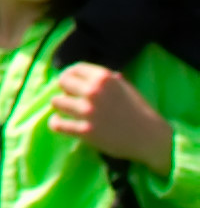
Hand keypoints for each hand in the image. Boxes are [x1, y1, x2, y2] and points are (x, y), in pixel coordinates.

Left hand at [52, 63, 173, 165]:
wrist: (152, 139)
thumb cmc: (140, 111)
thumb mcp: (126, 88)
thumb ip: (106, 79)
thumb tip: (85, 73)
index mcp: (104, 78)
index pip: (74, 68)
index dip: (71, 76)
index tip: (72, 84)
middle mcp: (94, 91)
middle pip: (62, 82)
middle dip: (66, 90)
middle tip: (72, 98)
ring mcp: (88, 111)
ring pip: (57, 102)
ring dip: (61, 106)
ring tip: (68, 111)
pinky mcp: (86, 131)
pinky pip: (57, 124)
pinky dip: (56, 123)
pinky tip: (60, 123)